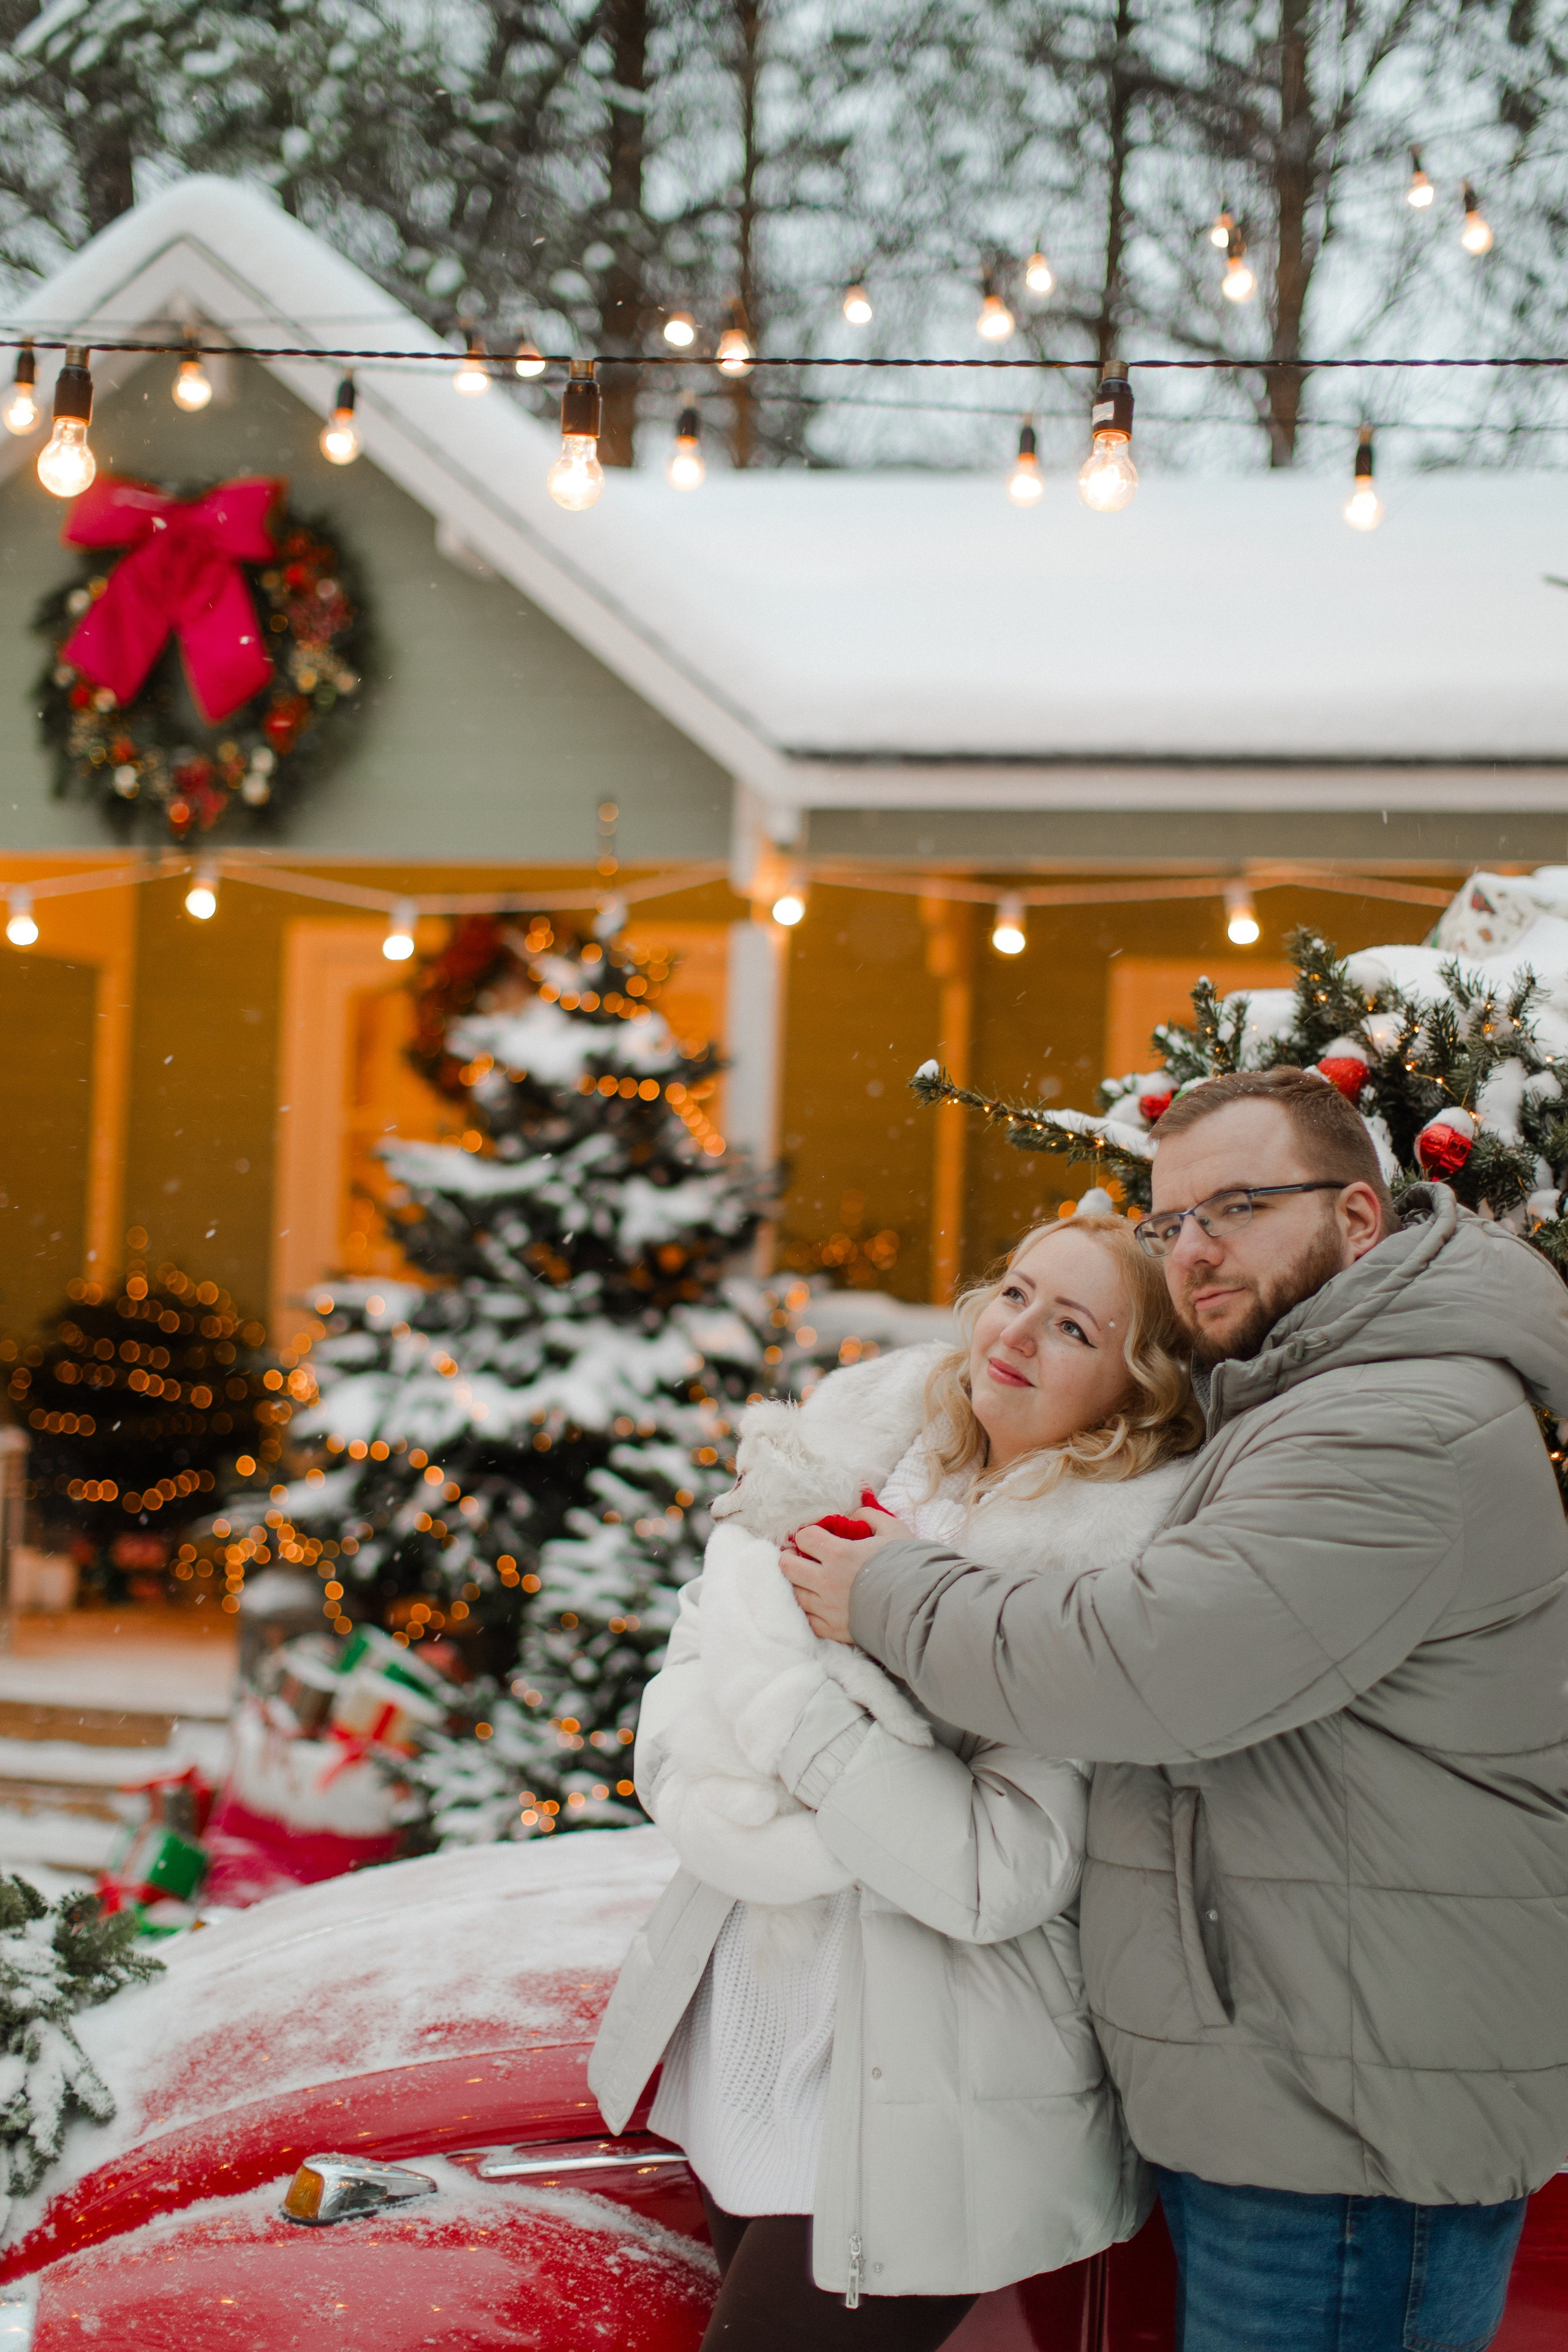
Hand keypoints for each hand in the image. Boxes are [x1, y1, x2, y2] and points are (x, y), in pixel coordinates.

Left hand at [783, 1516, 911, 1643]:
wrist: (922, 1608)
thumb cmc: (909, 1565)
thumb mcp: (893, 1530)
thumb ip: (868, 1515)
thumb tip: (851, 1514)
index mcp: (839, 1554)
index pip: (803, 1537)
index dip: (807, 1534)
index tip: (813, 1537)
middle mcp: (827, 1582)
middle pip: (787, 1566)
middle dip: (790, 1557)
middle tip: (799, 1556)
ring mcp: (828, 1608)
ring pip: (795, 1594)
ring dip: (798, 1584)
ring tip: (809, 1579)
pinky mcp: (834, 1630)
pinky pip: (808, 1620)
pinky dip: (809, 1610)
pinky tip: (819, 1603)